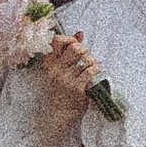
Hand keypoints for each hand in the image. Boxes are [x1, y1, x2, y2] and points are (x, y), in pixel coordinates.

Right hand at [32, 28, 98, 146]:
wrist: (59, 112)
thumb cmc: (61, 89)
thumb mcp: (60, 68)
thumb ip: (68, 51)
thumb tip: (80, 33)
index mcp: (49, 63)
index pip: (58, 41)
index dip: (70, 39)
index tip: (76, 44)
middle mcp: (55, 70)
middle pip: (75, 48)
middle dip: (85, 51)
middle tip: (86, 59)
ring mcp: (65, 79)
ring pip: (85, 59)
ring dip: (92, 61)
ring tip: (91, 67)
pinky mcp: (76, 88)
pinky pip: (90, 71)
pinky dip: (96, 69)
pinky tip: (95, 73)